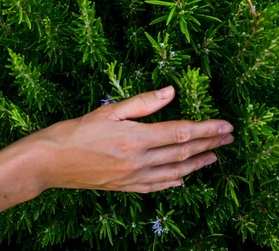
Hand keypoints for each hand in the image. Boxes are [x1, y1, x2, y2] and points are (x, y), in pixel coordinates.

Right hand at [28, 86, 233, 193]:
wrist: (50, 162)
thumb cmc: (75, 131)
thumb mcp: (109, 110)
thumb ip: (143, 103)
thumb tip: (171, 91)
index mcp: (136, 138)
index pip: (181, 132)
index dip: (206, 128)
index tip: (226, 125)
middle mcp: (139, 160)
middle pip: (183, 152)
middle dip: (209, 144)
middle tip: (229, 138)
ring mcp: (133, 177)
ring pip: (175, 170)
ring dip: (198, 164)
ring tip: (215, 157)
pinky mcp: (125, 187)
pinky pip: (157, 185)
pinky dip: (174, 181)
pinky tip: (183, 178)